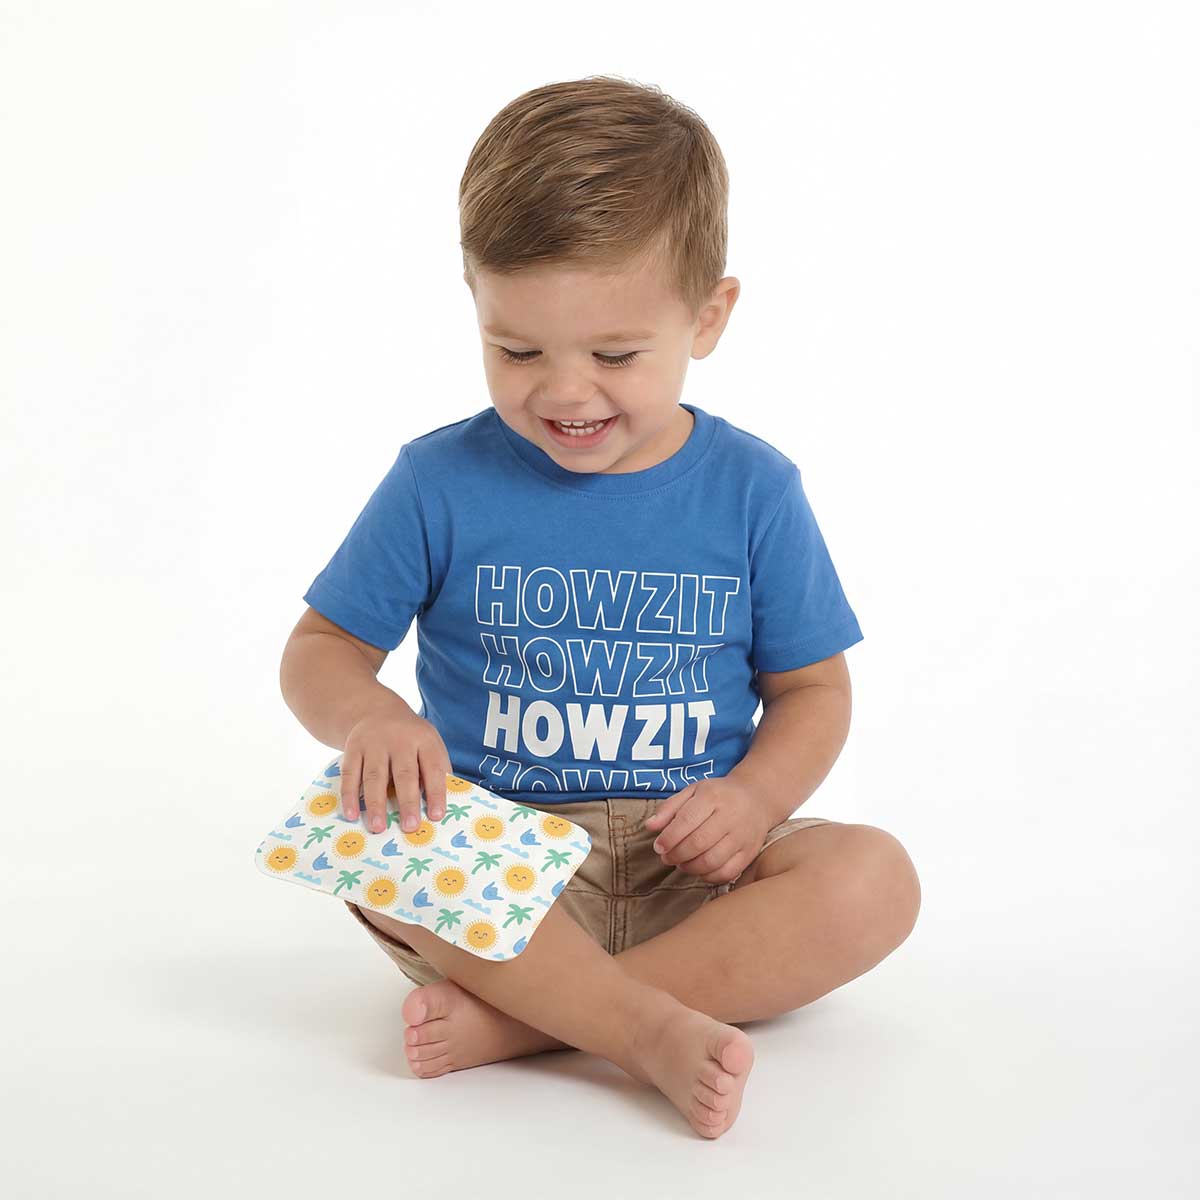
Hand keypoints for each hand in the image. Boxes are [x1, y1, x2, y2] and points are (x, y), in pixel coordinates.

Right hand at [340, 693, 451, 834]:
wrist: (375, 710)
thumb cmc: (410, 739)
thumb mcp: (429, 744)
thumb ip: (437, 770)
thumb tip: (440, 807)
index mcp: (424, 740)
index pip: (433, 768)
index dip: (436, 792)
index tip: (436, 816)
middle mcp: (400, 740)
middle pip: (404, 773)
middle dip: (408, 802)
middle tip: (410, 827)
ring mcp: (374, 743)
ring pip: (375, 776)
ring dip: (376, 803)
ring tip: (378, 827)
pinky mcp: (353, 748)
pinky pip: (350, 774)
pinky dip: (349, 795)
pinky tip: (352, 814)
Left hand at [643, 776, 770, 885]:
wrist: (757, 798)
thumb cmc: (718, 795)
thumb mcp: (693, 791)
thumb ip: (669, 808)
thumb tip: (650, 827)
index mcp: (712, 796)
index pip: (686, 821)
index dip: (668, 838)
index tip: (658, 847)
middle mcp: (730, 816)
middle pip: (697, 844)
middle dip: (676, 855)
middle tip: (667, 857)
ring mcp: (742, 836)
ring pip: (711, 861)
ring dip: (690, 867)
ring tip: (681, 863)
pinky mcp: (750, 852)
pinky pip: (726, 872)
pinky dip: (708, 876)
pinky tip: (700, 869)